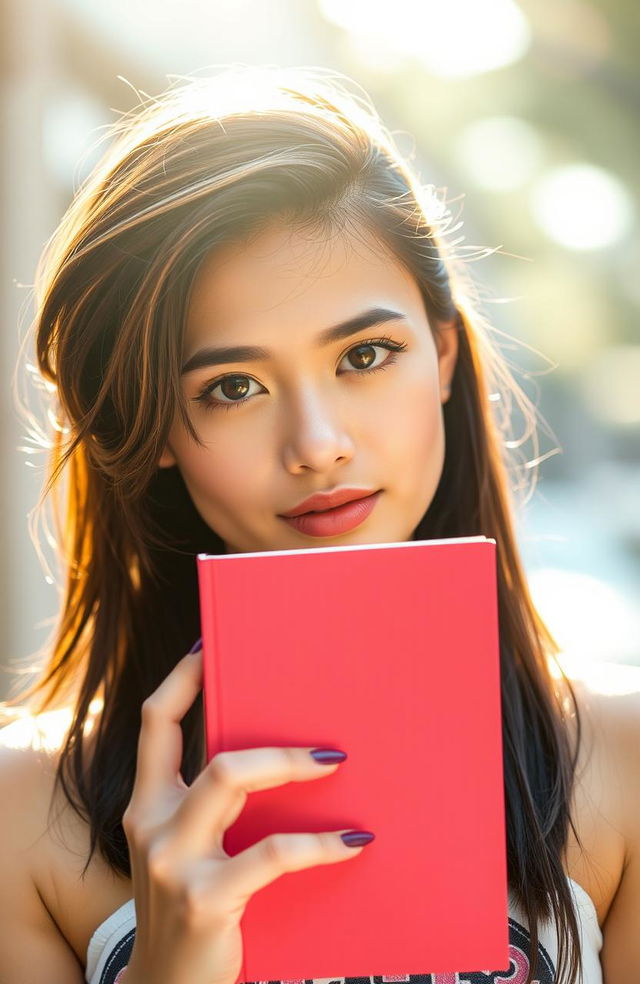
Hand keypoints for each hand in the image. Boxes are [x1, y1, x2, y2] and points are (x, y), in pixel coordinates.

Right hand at [122, 647, 372, 983]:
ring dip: (291, 765)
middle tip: (324, 737)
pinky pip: (273, 855)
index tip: (208, 644)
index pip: (155, 723)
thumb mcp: (185, 849)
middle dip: (268, 734)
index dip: (182, 678)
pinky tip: (354, 842)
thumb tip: (275, 750)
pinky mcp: (206, 898)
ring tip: (336, 764)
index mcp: (146, 805)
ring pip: (231, 777)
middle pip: (208, 749)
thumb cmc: (191, 906)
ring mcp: (175, 862)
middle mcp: (152, 825)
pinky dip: (320, 844)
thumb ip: (211, 805)